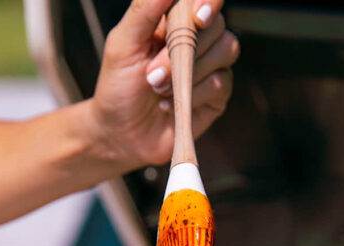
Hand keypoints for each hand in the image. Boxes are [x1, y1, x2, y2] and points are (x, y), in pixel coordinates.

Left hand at [87, 0, 239, 168]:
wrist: (121, 133)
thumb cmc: (118, 86)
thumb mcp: (123, 43)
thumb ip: (144, 10)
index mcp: (174, 20)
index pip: (203, 1)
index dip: (207, 2)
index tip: (198, 16)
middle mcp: (198, 40)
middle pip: (217, 25)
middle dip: (185, 48)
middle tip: (152, 74)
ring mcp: (211, 67)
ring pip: (225, 51)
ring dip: (188, 73)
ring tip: (157, 89)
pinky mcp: (217, 95)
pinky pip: (220, 83)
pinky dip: (194, 94)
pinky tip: (171, 104)